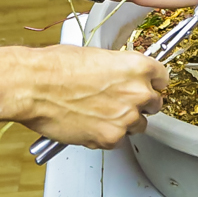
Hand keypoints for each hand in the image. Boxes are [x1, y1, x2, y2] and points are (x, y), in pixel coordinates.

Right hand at [15, 44, 167, 148]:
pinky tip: (90, 123)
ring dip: (124, 121)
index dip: (151, 83)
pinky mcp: (110, 138)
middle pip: (154, 104)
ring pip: (138, 125)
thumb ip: (119, 69)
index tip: (146, 86)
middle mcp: (138, 93)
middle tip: (120, 101)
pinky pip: (117, 140)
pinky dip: (105, 135)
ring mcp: (126, 117)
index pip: (162, 78)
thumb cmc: (57, 67)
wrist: (35, 86)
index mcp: (137, 67)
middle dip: (140, 104)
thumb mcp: (98, 56)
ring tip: (102, 113)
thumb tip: (121, 76)